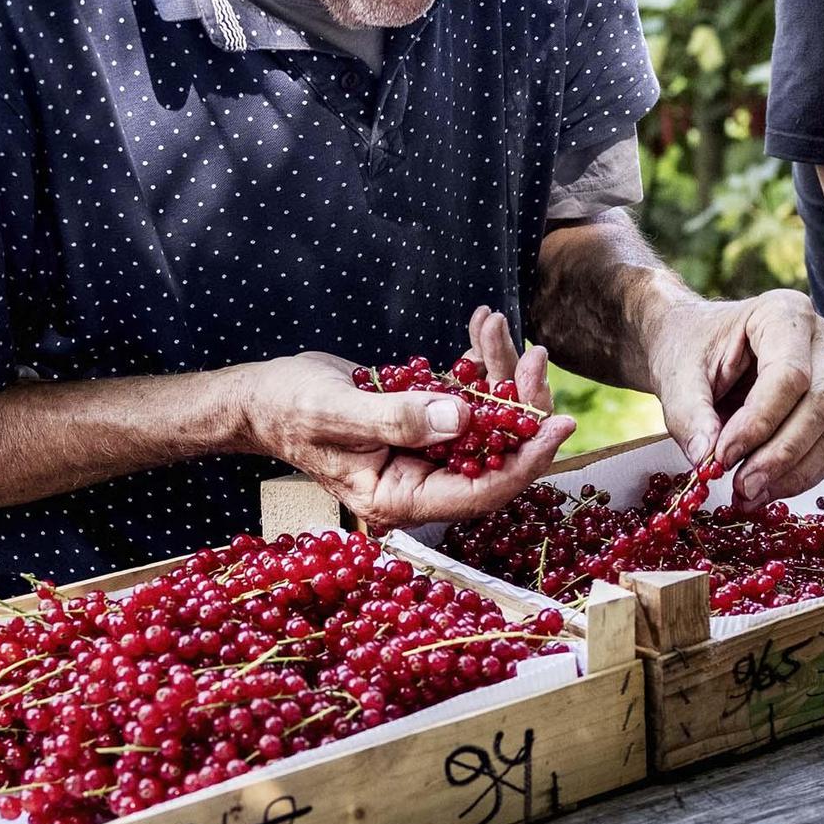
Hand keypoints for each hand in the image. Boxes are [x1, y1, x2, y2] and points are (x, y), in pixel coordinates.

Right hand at [236, 307, 571, 527]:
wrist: (263, 397)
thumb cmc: (289, 410)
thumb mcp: (339, 413)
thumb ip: (399, 419)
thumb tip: (464, 420)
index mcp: (403, 497)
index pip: (483, 489)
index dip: (526, 459)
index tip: (560, 423)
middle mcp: (423, 479)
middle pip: (496, 453)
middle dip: (522, 405)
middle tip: (534, 357)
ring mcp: (426, 450)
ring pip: (488, 420)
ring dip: (501, 373)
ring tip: (499, 327)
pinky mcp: (425, 419)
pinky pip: (467, 396)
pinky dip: (478, 362)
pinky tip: (482, 326)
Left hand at [643, 289, 823, 506]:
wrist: (691, 346)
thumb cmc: (688, 348)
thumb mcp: (677, 375)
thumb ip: (689, 415)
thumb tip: (705, 459)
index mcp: (784, 314)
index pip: (788, 375)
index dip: (760, 422)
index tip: (722, 457)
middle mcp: (816, 341)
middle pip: (817, 405)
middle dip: (779, 454)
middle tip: (741, 487)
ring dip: (790, 473)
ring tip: (746, 496)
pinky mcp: (823, 409)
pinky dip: (796, 477)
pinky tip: (762, 492)